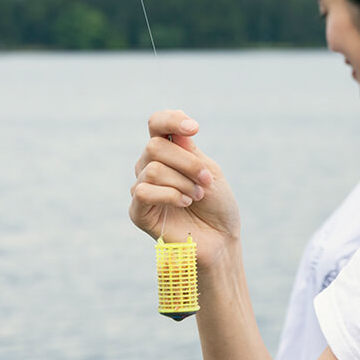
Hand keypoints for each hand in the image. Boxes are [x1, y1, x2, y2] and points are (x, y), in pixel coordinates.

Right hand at [130, 110, 240, 267]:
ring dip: (183, 182)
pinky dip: (170, 195)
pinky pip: (144, 191)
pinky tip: (185, 203)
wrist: (221, 239)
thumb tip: (174, 133)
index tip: (195, 128)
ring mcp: (142, 188)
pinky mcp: (138, 211)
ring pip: (153, 169)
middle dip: (188, 163)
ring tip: (197, 196)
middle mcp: (150, 166)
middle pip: (155, 147)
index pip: (157, 124)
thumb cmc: (217, 205)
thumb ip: (189, 152)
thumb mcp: (209, 171)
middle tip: (206, 181)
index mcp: (169, 152)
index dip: (171, 120)